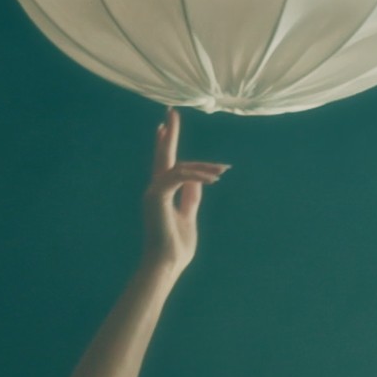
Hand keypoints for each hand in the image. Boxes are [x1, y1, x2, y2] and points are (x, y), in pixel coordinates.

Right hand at [139, 110, 228, 275]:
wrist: (166, 265)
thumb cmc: (176, 248)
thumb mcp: (188, 217)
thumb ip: (191, 197)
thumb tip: (199, 180)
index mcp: (162, 194)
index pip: (165, 164)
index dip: (166, 145)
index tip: (165, 128)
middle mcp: (155, 189)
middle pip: (163, 156)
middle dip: (169, 134)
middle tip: (172, 111)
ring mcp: (154, 192)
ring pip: (179, 167)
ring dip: (204, 167)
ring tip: (222, 171)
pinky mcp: (157, 196)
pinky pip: (179, 176)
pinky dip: (197, 175)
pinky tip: (214, 178)